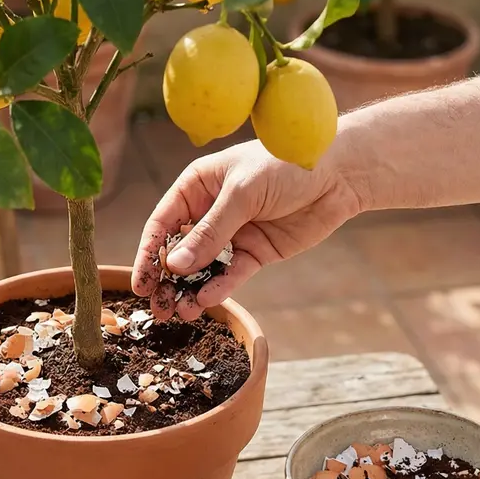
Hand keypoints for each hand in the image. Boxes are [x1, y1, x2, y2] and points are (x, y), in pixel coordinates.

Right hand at [131, 139, 362, 320]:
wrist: (339, 174)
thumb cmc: (285, 165)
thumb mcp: (242, 194)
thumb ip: (210, 232)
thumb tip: (175, 266)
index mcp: (197, 186)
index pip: (163, 223)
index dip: (149, 253)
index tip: (140, 282)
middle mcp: (209, 211)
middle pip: (179, 251)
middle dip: (167, 280)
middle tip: (158, 308)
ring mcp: (233, 234)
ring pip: (204, 268)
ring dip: (190, 291)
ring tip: (181, 313)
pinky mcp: (255, 253)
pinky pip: (232, 274)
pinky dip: (220, 288)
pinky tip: (206, 301)